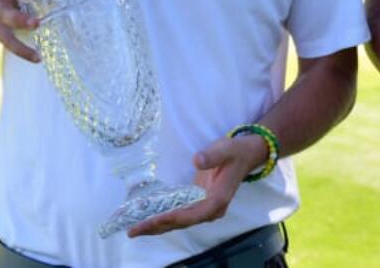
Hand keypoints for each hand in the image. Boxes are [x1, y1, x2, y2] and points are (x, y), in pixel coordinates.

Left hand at [127, 134, 266, 236]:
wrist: (246, 155)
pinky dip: (163, 219)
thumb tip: (197, 160)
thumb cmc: (235, 152)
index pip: (192, 214)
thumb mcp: (226, 148)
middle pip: (181, 223)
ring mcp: (204, 209)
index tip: (154, 219)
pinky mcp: (199, 204)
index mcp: (218, 200)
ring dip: (157, 226)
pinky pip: (179, 216)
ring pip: (178, 222)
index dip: (173, 218)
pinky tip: (147, 220)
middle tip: (133, 230)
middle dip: (157, 227)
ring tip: (134, 230)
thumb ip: (212, 155)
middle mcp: (210, 210)